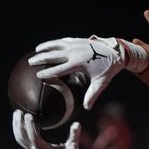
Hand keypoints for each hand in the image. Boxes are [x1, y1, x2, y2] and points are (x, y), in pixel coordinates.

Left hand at [12, 110, 83, 148]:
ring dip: (17, 126)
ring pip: (20, 139)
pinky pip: (23, 140)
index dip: (30, 126)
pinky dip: (20, 131)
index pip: (33, 137)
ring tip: (16, 114)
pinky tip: (22, 123)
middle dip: (18, 124)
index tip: (28, 114)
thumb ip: (74, 136)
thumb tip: (77, 124)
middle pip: (22, 137)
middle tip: (18, 111)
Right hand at [29, 36, 147, 109]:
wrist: (117, 51)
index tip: (38, 75)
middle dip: (41, 58)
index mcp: (79, 63)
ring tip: (36, 50)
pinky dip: (55, 42)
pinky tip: (50, 44)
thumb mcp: (101, 83)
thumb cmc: (109, 68)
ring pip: (57, 45)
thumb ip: (93, 95)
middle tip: (30, 62)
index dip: (48, 73)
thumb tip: (87, 108)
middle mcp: (75, 52)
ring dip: (45, 47)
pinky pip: (63, 40)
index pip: (59, 69)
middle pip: (53, 55)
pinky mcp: (79, 40)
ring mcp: (77, 44)